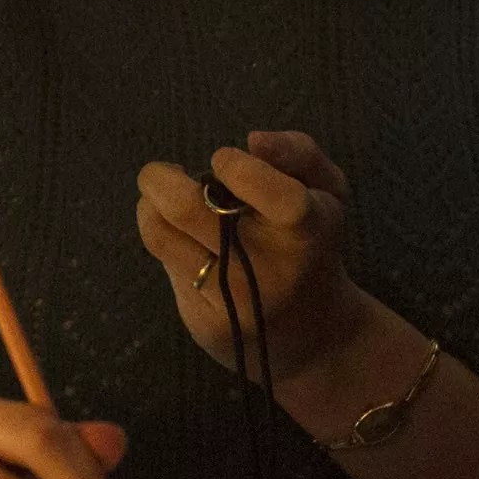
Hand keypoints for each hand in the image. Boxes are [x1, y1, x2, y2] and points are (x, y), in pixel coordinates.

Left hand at [136, 132, 372, 384]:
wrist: (314, 336)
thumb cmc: (313, 245)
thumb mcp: (327, 191)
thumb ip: (299, 152)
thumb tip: (254, 141)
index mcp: (306, 229)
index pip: (262, 186)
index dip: (232, 165)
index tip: (224, 161)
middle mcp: (269, 270)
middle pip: (184, 207)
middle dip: (160, 178)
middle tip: (165, 173)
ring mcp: (234, 303)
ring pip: (160, 234)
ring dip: (151, 207)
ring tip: (165, 202)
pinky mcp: (206, 324)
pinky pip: (165, 265)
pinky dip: (166, 241)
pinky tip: (185, 241)